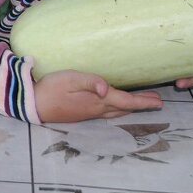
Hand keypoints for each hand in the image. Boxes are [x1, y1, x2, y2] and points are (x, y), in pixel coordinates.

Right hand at [34, 70, 163, 122]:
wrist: (34, 104)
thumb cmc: (51, 88)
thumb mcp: (70, 79)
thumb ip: (89, 81)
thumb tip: (107, 87)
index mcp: (97, 101)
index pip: (125, 102)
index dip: (143, 102)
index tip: (159, 102)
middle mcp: (97, 110)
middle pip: (124, 108)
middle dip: (142, 105)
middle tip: (157, 101)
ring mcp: (90, 113)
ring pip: (116, 111)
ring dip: (131, 107)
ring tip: (142, 102)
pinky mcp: (83, 112)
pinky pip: (108, 111)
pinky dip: (119, 107)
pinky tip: (117, 104)